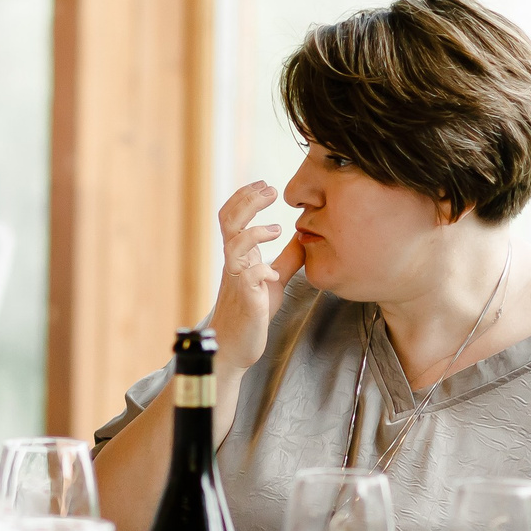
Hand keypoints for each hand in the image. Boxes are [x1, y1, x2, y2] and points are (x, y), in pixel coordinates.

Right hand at [209, 181, 303, 373]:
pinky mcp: (246, 299)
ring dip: (255, 231)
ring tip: (275, 229)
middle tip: (270, 190)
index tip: (265, 184)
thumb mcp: (274, 279)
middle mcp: (233, 263)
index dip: (245, 196)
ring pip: (234, 244)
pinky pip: (249, 277)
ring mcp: (237, 280)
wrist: (235, 346)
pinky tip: (273, 273)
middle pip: (229, 220)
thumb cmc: (252, 313)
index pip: (232, 215)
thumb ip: (286, 257)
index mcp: (239, 255)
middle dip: (248, 201)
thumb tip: (301, 234)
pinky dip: (262, 269)